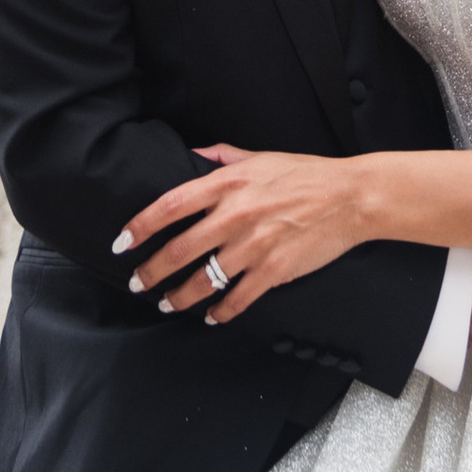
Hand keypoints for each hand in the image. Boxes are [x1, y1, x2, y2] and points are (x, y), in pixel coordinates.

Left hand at [114, 148, 359, 320]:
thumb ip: (222, 156)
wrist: (349, 197)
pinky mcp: (274, 270)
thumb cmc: (306, 173)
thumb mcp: (260, 156)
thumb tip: (194, 156)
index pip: (170, 206)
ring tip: (168, 303)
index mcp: (228, 183)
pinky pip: (237, 299)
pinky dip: (219, 312)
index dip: (141, 226)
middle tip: (137, 283)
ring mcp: (254, 245)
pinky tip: (210, 316)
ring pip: (204, 280)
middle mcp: (235, 214)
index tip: (123, 242)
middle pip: (180, 249)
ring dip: (179, 297)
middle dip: (152, 271)